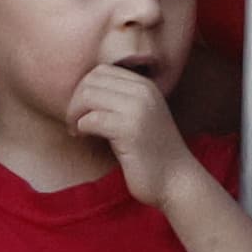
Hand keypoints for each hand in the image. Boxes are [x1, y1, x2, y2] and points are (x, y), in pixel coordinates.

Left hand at [69, 60, 201, 207]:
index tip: (82, 110)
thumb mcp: (140, 116)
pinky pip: (91, 119)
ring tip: (77, 130)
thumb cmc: (152, 153)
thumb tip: (82, 93)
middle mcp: (143, 91)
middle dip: (75, 100)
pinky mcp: (129, 130)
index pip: (101, 71)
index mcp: (146, 85)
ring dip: (74, 114)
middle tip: (74, 122)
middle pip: (91, 80)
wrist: (176, 181)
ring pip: (88, 96)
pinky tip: (83, 137)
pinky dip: (81, 127)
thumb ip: (120, 100)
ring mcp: (137, 109)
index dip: (83, 89)